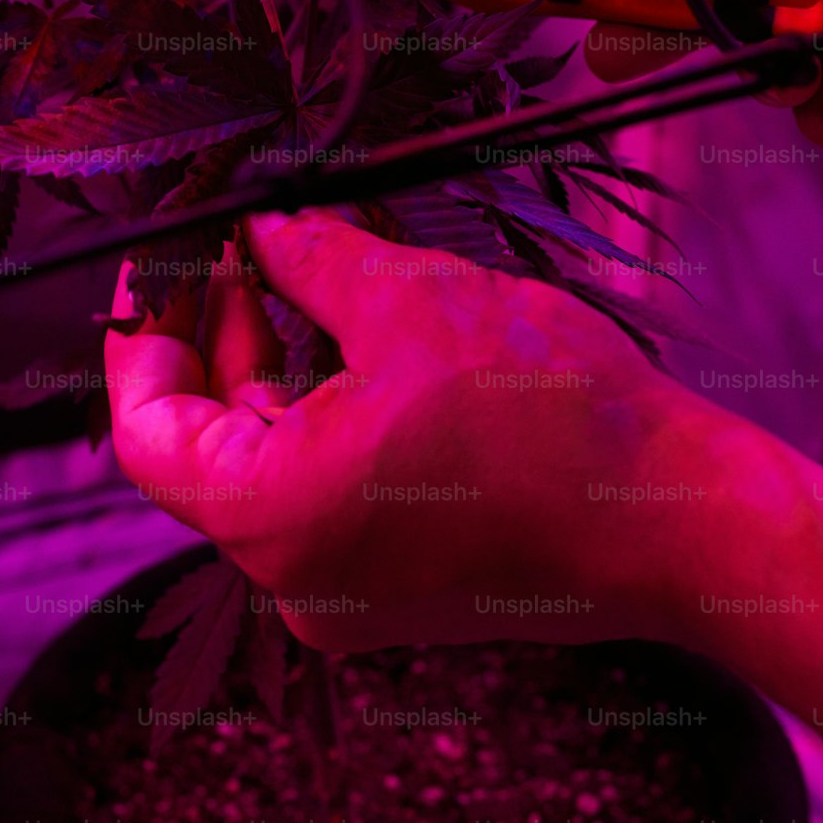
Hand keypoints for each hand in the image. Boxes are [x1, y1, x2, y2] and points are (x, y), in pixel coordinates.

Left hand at [106, 209, 735, 652]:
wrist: (677, 520)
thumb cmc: (554, 415)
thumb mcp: (412, 300)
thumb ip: (310, 258)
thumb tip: (264, 231)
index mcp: (271, 517)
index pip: (146, 428)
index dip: (144, 334)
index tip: (162, 261)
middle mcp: (290, 577)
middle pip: (210, 442)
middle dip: (222, 333)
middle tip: (240, 240)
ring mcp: (344, 592)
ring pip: (274, 461)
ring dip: (281, 363)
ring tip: (305, 264)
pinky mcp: (393, 586)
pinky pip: (328, 489)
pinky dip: (329, 412)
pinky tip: (357, 333)